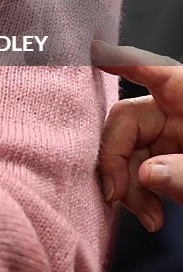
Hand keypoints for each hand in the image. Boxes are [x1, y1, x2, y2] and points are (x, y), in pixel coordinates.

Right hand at [93, 41, 182, 230]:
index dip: (124, 62)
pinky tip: (151, 217)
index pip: (153, 71)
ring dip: (128, 186)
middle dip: (116, 158)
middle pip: (128, 120)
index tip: (96, 54)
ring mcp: (173, 137)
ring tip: (147, 218)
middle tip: (116, 196)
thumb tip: (146, 175)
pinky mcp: (172, 162)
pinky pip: (141, 171)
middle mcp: (177, 111)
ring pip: (130, 150)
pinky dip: (140, 195)